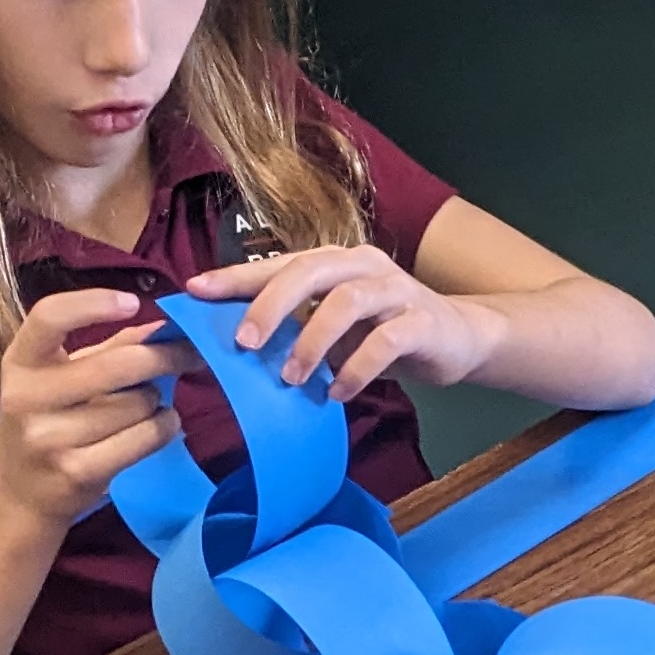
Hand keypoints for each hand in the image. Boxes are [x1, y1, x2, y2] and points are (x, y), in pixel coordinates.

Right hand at [0, 290, 199, 525]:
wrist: (21, 492)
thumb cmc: (52, 419)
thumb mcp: (63, 376)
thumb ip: (109, 348)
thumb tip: (165, 327)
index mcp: (22, 363)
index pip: (48, 317)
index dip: (93, 303)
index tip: (132, 303)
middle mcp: (28, 398)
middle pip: (117, 365)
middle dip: (165, 356)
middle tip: (191, 352)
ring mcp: (50, 439)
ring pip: (139, 403)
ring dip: (160, 399)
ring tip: (151, 403)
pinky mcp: (78, 472)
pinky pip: (146, 436)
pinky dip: (165, 426)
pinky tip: (159, 425)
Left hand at [186, 246, 503, 400]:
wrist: (458, 338)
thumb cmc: (383, 332)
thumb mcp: (333, 327)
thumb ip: (292, 329)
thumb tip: (224, 346)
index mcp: (335, 262)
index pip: (279, 263)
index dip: (237, 277)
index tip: (195, 292)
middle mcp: (364, 266)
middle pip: (312, 270)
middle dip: (271, 305)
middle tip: (244, 343)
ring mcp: (396, 291)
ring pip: (348, 302)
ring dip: (313, 341)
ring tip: (291, 378)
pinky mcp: (423, 322)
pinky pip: (386, 342)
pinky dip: (356, 369)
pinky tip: (337, 393)